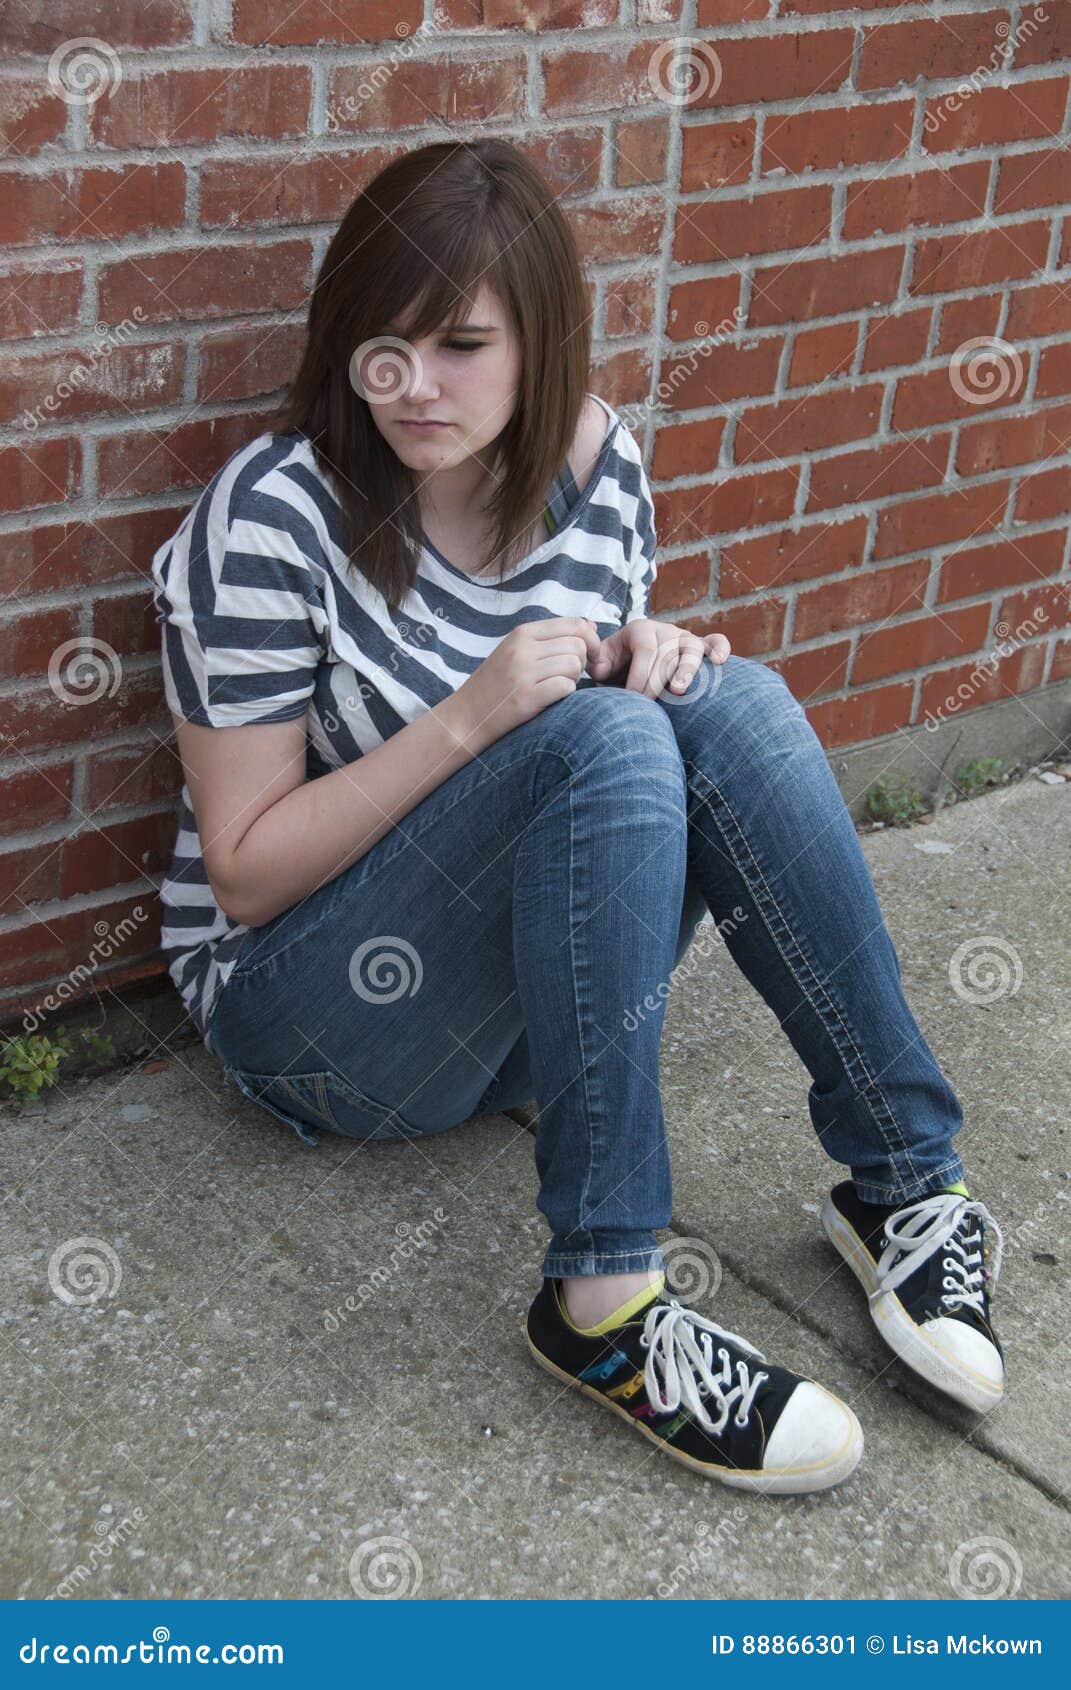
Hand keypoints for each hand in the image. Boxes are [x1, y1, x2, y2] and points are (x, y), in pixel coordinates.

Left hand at [588, 619, 731, 698]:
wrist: (632, 660)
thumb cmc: (618, 665)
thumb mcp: (602, 662)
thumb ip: (597, 663)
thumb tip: (600, 665)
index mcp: (641, 629)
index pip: (645, 650)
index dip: (639, 675)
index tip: (632, 697)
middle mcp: (665, 630)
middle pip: (666, 655)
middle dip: (656, 683)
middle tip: (647, 705)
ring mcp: (684, 637)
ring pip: (692, 649)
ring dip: (687, 670)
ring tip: (678, 690)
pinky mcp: (701, 646)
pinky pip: (716, 642)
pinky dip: (720, 649)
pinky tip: (719, 662)